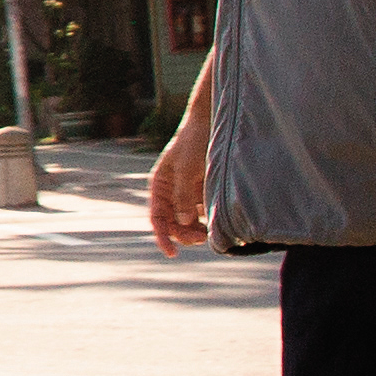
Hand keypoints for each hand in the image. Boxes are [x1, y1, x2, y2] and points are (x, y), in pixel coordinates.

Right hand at [149, 116, 212, 256]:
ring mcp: (187, 192)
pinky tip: (219, 222)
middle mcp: (171, 192)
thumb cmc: (195, 142)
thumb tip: (182, 222)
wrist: (212, 122)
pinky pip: (203, 212)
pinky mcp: (203, 191)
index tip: (172, 253)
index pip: (157, 218)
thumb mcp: (187, 168)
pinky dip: (209, 220)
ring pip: (188, 220)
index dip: (163, 237)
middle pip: (173, 223)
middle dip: (184, 234)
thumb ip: (183, 195)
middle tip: (203, 239)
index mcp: (160, 186)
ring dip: (197, 230)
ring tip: (212, 233)